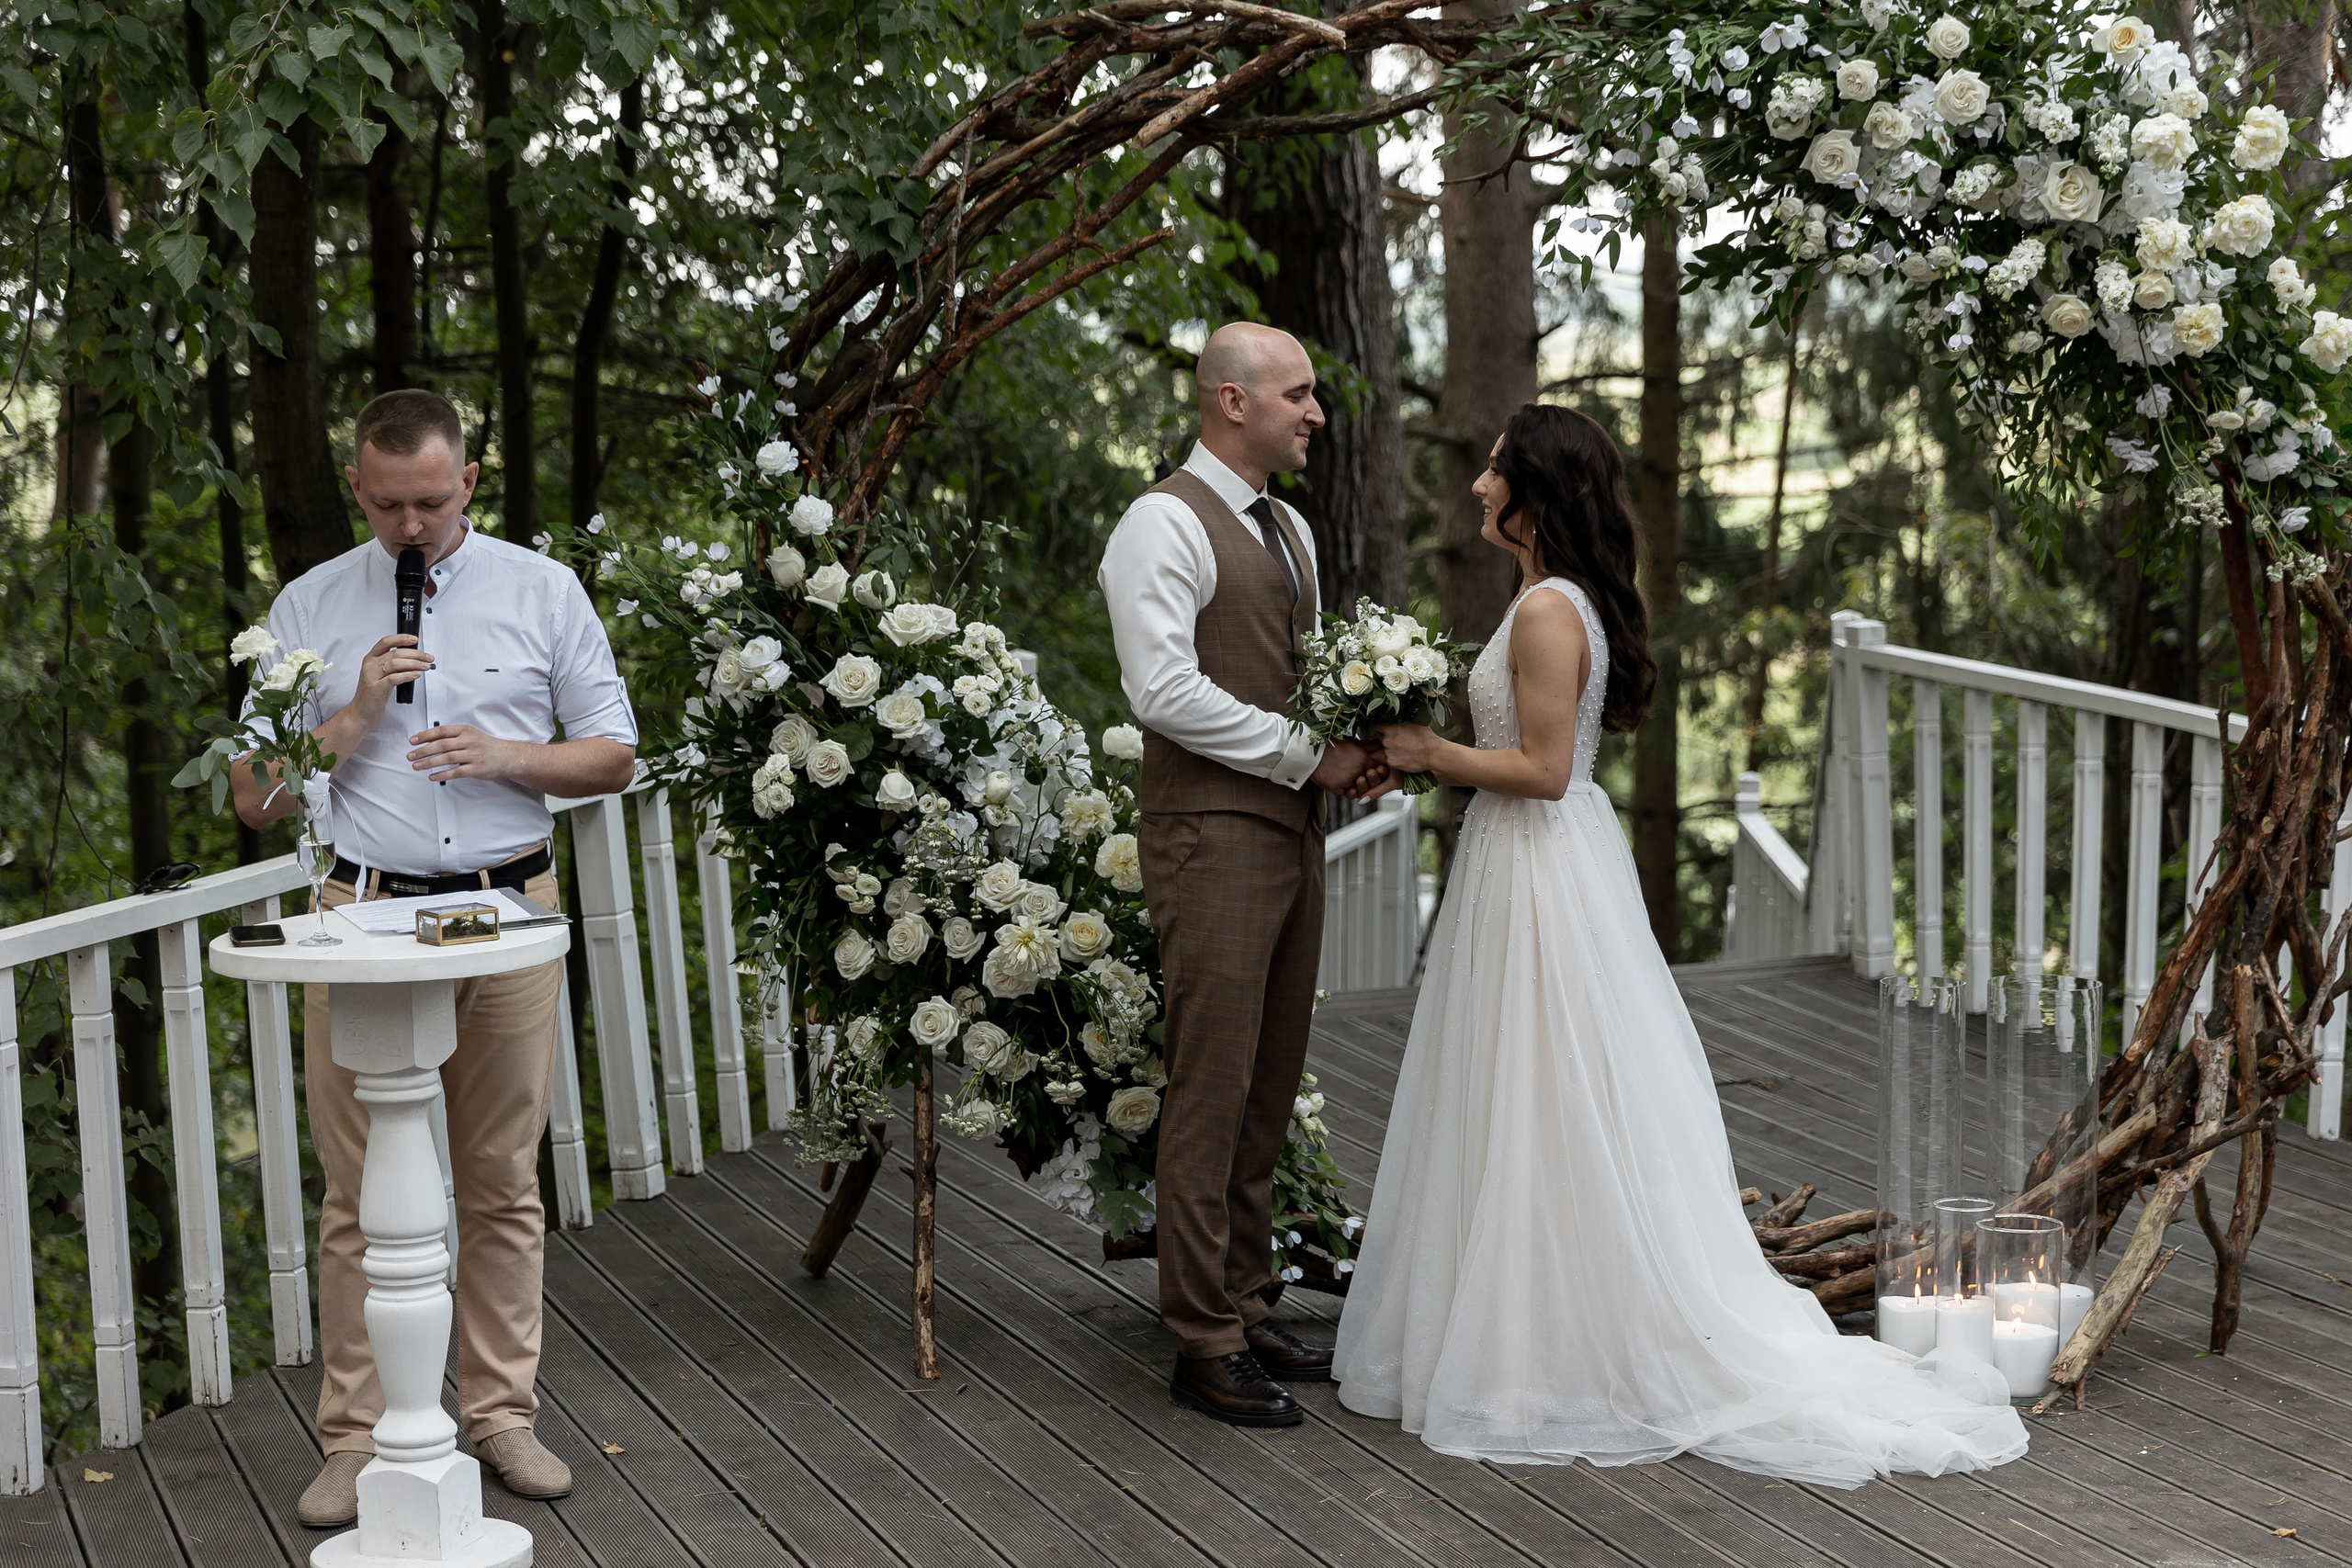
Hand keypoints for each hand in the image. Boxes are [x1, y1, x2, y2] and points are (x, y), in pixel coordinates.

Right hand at [338, 634, 435, 727]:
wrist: (361, 711)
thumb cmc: (374, 693)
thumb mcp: (383, 675)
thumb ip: (394, 665)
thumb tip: (414, 658)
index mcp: (371, 658)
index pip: (386, 642)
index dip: (401, 638)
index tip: (415, 640)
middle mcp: (370, 665)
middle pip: (395, 653)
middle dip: (416, 654)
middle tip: (428, 658)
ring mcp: (371, 676)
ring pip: (395, 663)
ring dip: (414, 664)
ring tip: (426, 666)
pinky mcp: (375, 688)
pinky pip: (394, 678)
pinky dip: (407, 675)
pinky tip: (416, 675)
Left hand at [408, 724, 522, 781]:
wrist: (508, 757)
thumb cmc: (486, 746)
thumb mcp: (470, 735)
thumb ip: (450, 736)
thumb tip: (426, 737)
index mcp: (466, 730)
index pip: (441, 731)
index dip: (425, 736)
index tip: (413, 741)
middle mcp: (469, 741)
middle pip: (441, 745)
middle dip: (423, 751)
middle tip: (410, 756)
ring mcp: (473, 755)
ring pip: (446, 758)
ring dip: (429, 763)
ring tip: (417, 766)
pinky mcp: (476, 769)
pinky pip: (455, 772)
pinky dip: (442, 774)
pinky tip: (432, 776)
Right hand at [1312, 737, 1388, 797]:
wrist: (1310, 752)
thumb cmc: (1329, 744)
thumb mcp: (1350, 741)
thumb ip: (1366, 744)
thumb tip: (1378, 742)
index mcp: (1362, 759)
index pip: (1377, 769)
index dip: (1376, 771)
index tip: (1372, 770)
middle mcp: (1357, 770)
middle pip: (1371, 782)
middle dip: (1369, 781)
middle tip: (1364, 777)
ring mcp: (1347, 780)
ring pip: (1360, 790)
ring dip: (1359, 787)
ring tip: (1354, 781)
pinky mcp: (1337, 788)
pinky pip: (1347, 794)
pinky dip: (1348, 792)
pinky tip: (1347, 787)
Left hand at [1375, 722, 1444, 776]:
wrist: (1432, 753)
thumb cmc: (1426, 737)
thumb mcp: (1417, 722)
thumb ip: (1409, 718)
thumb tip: (1412, 711)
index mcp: (1390, 729)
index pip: (1375, 726)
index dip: (1378, 727)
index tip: (1380, 729)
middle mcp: (1386, 740)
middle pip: (1380, 740)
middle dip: (1387, 740)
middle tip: (1398, 742)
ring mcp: (1388, 752)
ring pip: (1385, 751)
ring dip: (1391, 751)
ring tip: (1403, 751)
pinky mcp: (1391, 763)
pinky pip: (1389, 760)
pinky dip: (1395, 760)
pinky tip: (1404, 758)